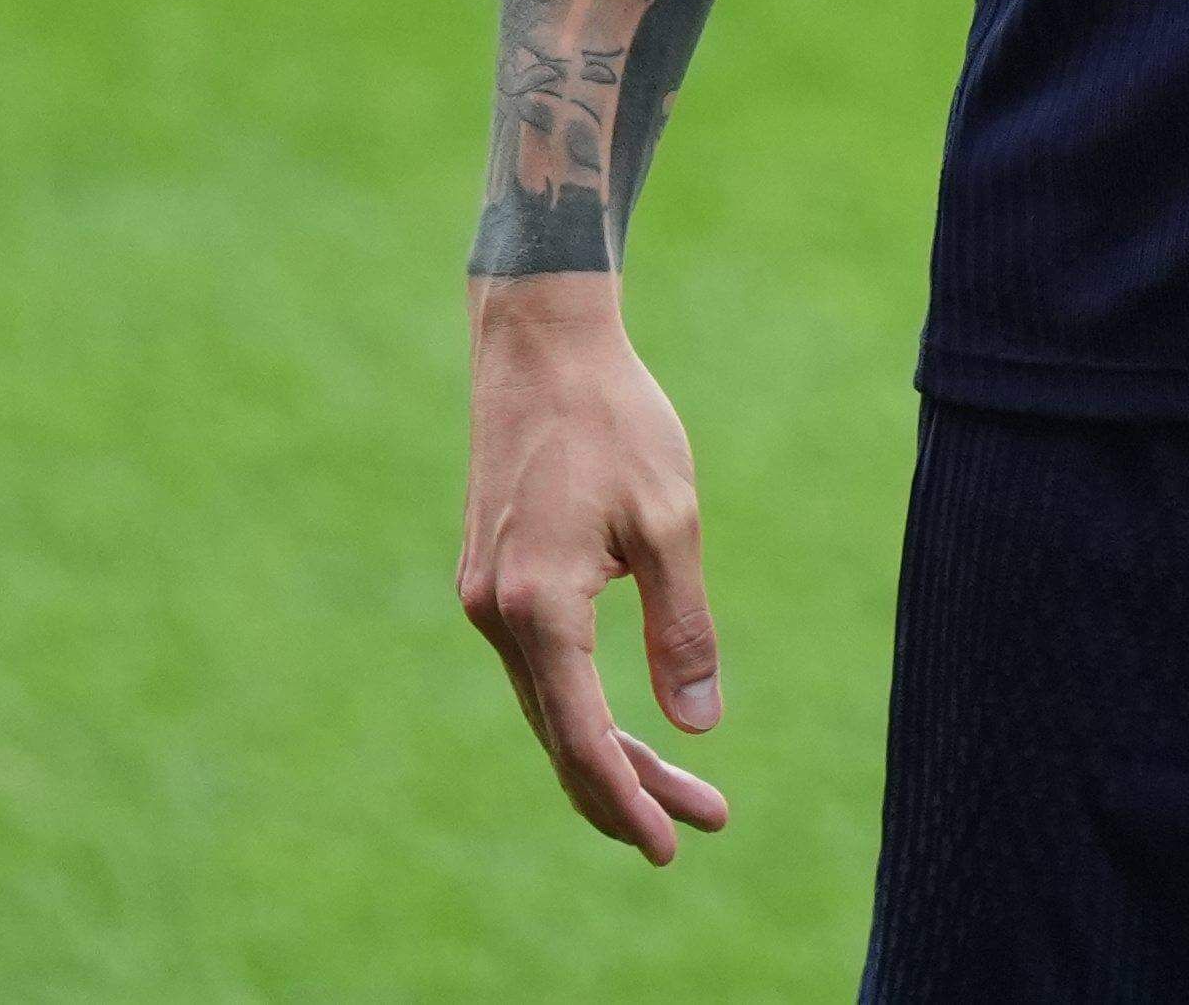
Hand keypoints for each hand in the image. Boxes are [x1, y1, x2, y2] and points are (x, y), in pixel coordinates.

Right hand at [457, 273, 733, 864]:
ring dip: (608, 752)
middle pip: (563, 736)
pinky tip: (623, 727)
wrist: (540, 345)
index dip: (629, 799)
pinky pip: (538, 670)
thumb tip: (700, 726)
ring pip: (549, 707)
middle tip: (704, 823)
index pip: (583, 738)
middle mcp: (497, 614)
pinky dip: (579, 707)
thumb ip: (684, 627)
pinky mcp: (490, 580)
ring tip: (682, 788)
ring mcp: (485, 599)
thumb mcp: (670, 522)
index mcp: (541, 606)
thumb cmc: (616, 421)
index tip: (675, 843)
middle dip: (630, 790)